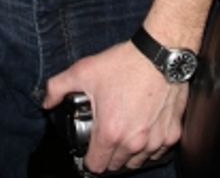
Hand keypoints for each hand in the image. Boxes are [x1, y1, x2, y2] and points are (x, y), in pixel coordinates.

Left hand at [43, 41, 184, 172]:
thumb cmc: (124, 63)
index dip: (89, 159)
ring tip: (124, 130)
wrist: (159, 54)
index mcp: (110, 132)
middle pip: (117, 166)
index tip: (89, 149)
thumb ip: (58, 87)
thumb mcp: (84, 71)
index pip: (96, 166)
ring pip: (138, 161)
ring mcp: (156, 141)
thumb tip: (46, 103)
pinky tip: (144, 127)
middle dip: (109, 154)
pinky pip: (158, 151)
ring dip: (130, 153)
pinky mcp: (172, 134)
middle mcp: (134, 142)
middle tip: (106, 135)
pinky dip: (150, 146)